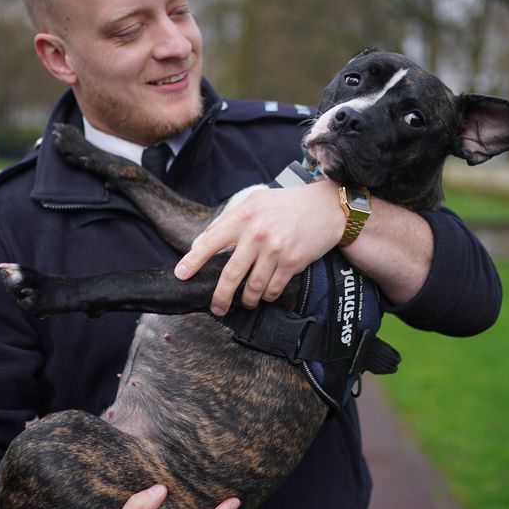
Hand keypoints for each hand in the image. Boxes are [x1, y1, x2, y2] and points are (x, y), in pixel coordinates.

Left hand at [174, 180, 343, 314]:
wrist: (327, 207)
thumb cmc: (287, 204)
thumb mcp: (256, 200)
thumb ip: (230, 218)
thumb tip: (203, 241)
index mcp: (244, 216)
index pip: (211, 241)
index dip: (193, 261)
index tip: (181, 275)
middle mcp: (257, 234)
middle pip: (231, 274)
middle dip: (220, 296)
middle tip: (215, 308)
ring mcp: (275, 250)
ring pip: (253, 287)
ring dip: (246, 300)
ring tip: (245, 302)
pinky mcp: (292, 262)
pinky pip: (273, 289)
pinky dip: (267, 297)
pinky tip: (266, 295)